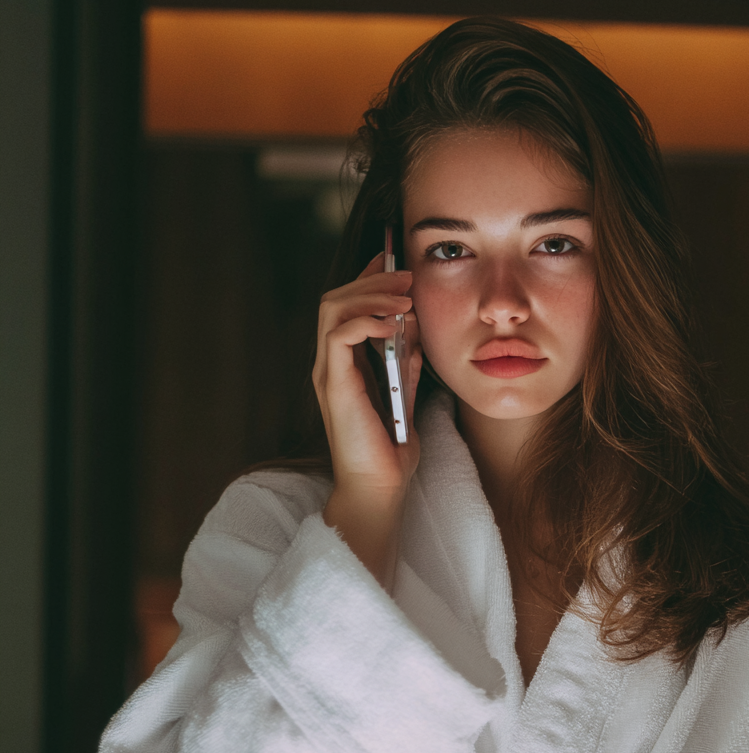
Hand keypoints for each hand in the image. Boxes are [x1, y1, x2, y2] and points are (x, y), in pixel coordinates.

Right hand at [313, 253, 422, 581]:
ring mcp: (329, 373)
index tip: (394, 262)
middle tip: (406, 275)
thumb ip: (404, 364)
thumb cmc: (390, 452)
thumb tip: (414, 332)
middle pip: (336, 298)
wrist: (380, 490)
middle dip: (372, 279)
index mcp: (345, 365)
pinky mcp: (334, 385)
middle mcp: (330, 364)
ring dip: (371, 294)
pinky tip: (394, 324)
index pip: (347, 306)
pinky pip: (340, 335)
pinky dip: (367, 320)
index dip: (368, 278)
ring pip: (333, 308)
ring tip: (404, 296)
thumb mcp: (405, 395)